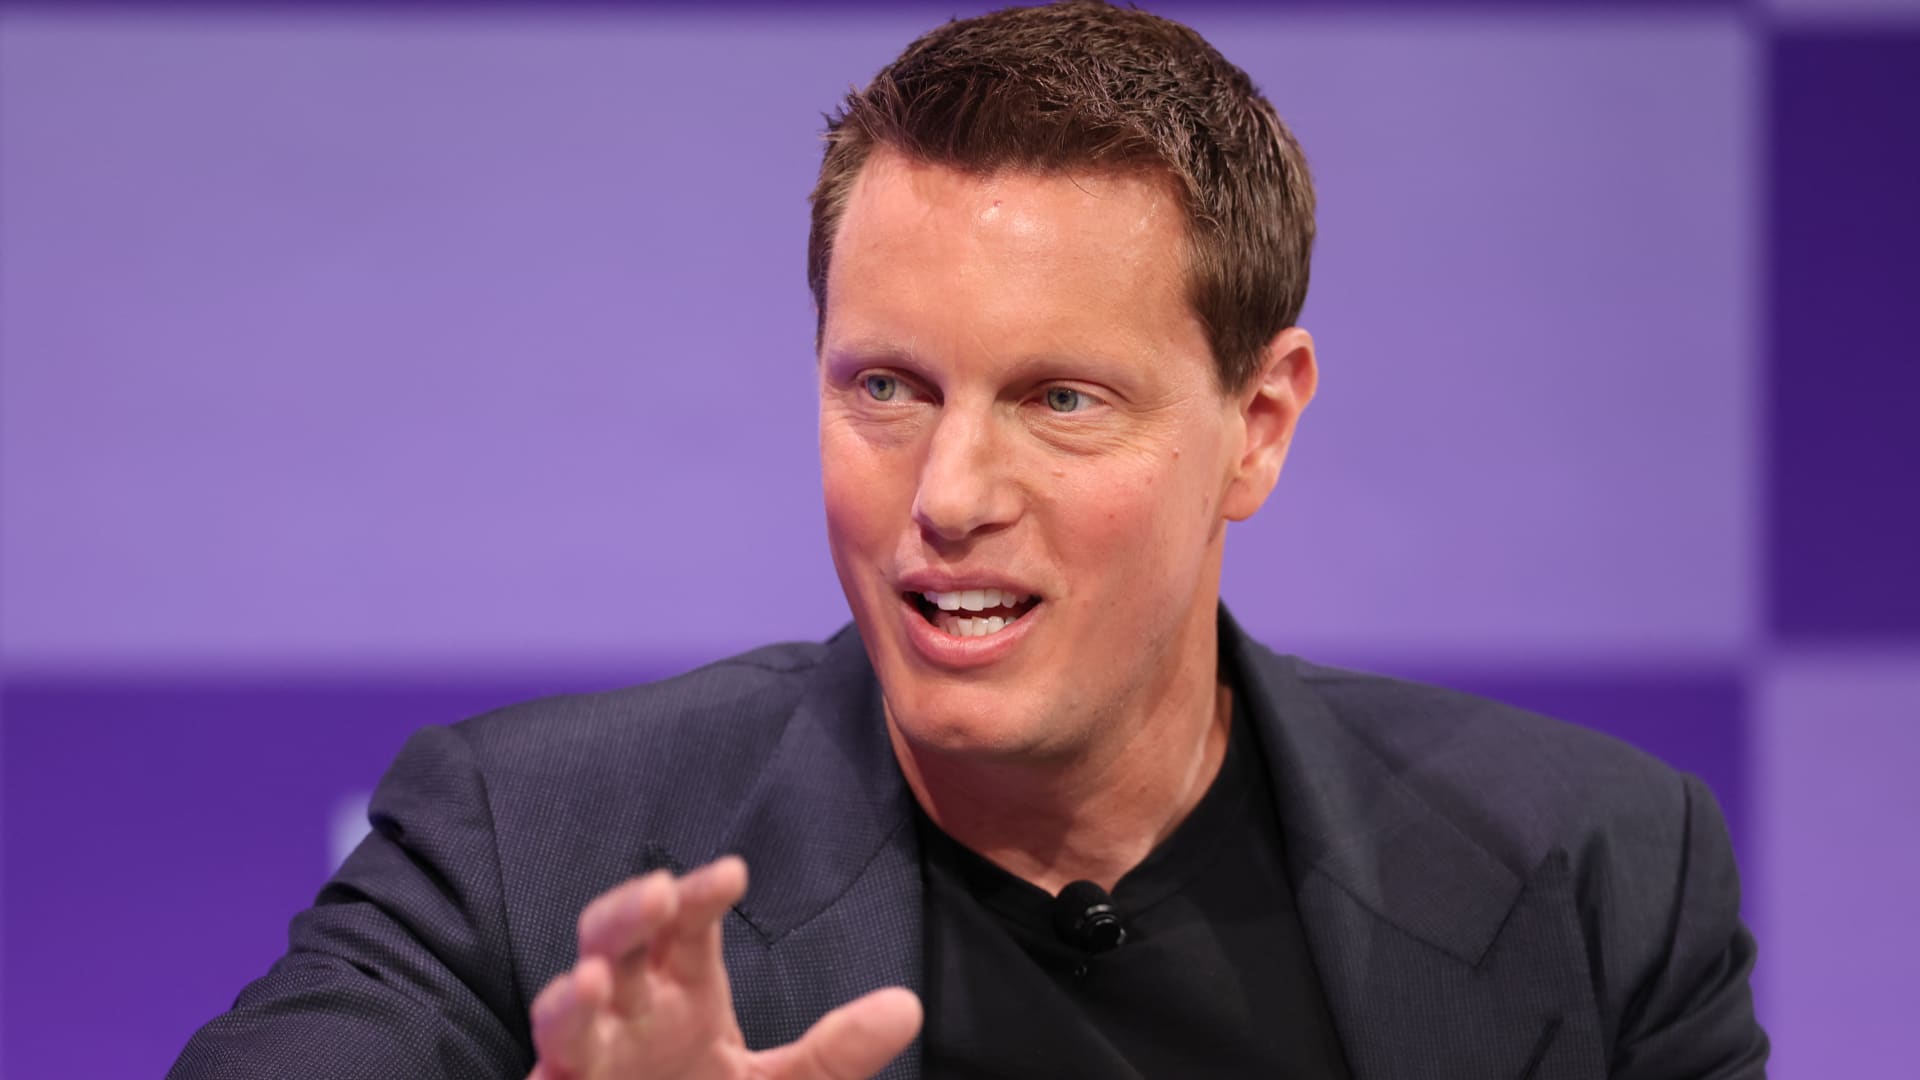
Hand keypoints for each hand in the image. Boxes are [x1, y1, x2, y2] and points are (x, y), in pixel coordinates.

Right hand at [527, 856, 921, 1079]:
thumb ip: (834, 1053)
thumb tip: (908, 1006)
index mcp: (681, 990)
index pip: (688, 922)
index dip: (703, 892)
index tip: (735, 873)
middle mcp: (628, 1012)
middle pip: (612, 941)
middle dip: (626, 914)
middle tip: (658, 894)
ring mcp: (587, 1059)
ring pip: (560, 1013)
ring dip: (567, 997)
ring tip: (588, 980)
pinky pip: (547, 1078)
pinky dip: (550, 1067)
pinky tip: (555, 1068)